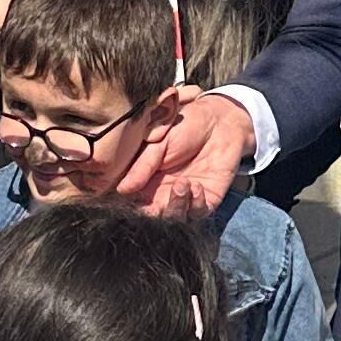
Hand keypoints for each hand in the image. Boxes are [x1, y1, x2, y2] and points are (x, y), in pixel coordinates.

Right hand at [125, 85, 255, 214]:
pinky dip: (196, 204)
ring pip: (176, 219)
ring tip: (182, 183)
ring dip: (177, 206)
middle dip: (157, 211)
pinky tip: (197, 185)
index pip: (135, 203)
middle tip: (165, 189)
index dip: (132, 206)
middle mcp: (164, 194)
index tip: (133, 201)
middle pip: (155, 217)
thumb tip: (122, 189)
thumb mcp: (158, 143)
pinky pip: (198, 213)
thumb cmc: (185, 128)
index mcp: (147, 182)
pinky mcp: (207, 200)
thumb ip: (143, 166)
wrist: (218, 121)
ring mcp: (186, 199)